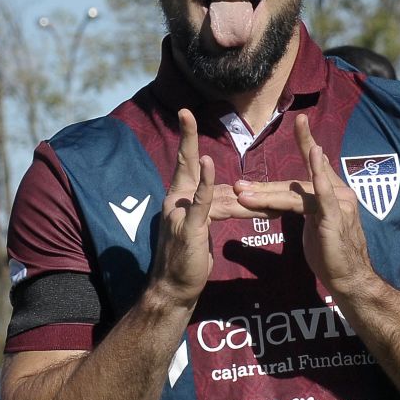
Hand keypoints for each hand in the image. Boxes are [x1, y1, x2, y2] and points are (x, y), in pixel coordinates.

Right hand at [149, 110, 216, 306]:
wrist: (175, 289)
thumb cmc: (187, 260)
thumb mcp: (200, 228)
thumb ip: (209, 209)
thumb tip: (224, 198)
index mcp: (179, 200)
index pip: (186, 165)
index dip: (188, 139)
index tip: (186, 114)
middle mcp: (175, 202)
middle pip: (188, 166)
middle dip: (186, 136)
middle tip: (186, 111)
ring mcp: (180, 214)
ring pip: (204, 186)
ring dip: (214, 169)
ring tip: (203, 136)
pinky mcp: (188, 228)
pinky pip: (200, 202)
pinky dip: (204, 183)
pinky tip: (206, 164)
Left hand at [236, 114, 379, 298]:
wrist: (349, 279)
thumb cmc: (330, 255)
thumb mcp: (312, 227)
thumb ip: (301, 208)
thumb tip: (282, 200)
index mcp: (331, 193)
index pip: (313, 165)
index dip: (306, 141)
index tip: (299, 119)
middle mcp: (338, 192)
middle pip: (293, 185)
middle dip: (263, 188)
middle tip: (237, 187)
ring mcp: (339, 203)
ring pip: (296, 194)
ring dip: (266, 196)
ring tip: (242, 196)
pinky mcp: (336, 217)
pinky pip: (321, 198)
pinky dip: (317, 180)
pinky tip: (313, 165)